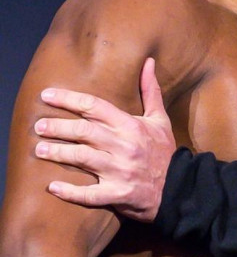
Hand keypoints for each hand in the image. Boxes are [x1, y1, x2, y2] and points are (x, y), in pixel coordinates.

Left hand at [34, 57, 175, 221]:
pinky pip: (90, 194)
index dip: (70, 99)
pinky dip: (70, 192)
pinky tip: (52, 186)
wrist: (178, 187)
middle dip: (59, 127)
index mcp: (132, 126)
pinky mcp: (118, 194)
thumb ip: (150, 90)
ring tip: (39, 149)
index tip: (48, 95)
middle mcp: (125, 146)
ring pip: (83, 159)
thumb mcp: (159, 119)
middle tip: (38, 125)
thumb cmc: (164, 150)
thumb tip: (148, 62)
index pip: (96, 106)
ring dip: (59, 153)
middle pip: (85, 131)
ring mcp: (120, 171)